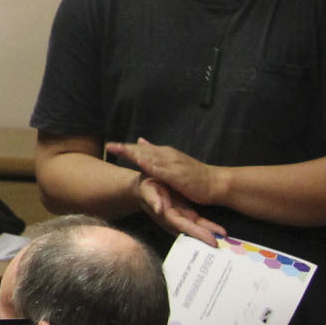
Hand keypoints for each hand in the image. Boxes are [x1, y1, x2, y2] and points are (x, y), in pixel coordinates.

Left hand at [106, 139, 226, 205]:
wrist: (216, 183)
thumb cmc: (193, 175)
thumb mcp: (172, 161)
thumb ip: (155, 152)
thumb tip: (140, 140)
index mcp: (165, 153)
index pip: (142, 148)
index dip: (126, 147)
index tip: (110, 146)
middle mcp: (168, 156)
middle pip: (143, 151)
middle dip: (126, 149)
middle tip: (109, 146)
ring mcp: (173, 165)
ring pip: (151, 158)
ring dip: (135, 154)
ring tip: (119, 150)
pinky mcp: (179, 176)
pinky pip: (163, 170)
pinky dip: (152, 166)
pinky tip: (141, 163)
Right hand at [135, 175, 225, 245]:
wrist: (148, 184)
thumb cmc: (146, 186)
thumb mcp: (147, 189)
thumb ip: (152, 198)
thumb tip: (159, 209)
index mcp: (164, 214)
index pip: (180, 225)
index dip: (194, 232)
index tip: (208, 238)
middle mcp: (173, 219)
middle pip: (189, 231)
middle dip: (203, 237)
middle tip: (217, 244)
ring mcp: (181, 217)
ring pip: (196, 228)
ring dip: (208, 234)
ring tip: (223, 238)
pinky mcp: (186, 213)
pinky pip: (198, 222)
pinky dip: (209, 227)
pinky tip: (220, 232)